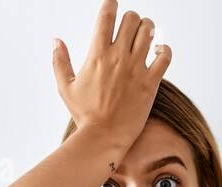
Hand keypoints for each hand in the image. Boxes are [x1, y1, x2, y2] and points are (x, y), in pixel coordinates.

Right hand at [52, 0, 171, 143]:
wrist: (104, 137)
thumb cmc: (84, 115)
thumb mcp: (65, 87)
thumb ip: (60, 61)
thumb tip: (56, 41)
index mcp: (97, 54)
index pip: (107, 16)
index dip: (111, 4)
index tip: (113, 5)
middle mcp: (118, 57)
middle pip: (131, 19)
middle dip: (132, 19)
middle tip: (131, 27)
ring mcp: (136, 69)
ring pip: (149, 32)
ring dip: (148, 29)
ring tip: (146, 36)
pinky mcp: (150, 83)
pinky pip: (165, 56)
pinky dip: (164, 50)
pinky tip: (159, 53)